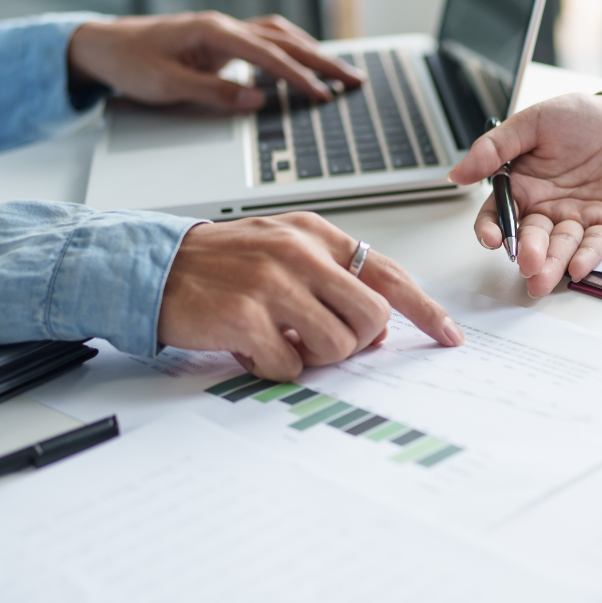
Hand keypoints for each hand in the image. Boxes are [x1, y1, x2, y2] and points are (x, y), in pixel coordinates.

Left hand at [67, 12, 363, 112]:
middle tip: (355, 80)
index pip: (267, 55)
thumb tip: (257, 100)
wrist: (102, 45)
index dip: (298, 77)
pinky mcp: (221, 40)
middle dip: (322, 60)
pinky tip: (305, 61)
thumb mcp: (165, 85)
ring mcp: (224, 31)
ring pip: (280, 36)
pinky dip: (291, 50)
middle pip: (284, 40)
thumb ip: (213, 93)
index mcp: (212, 32)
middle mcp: (223, 26)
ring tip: (340, 72)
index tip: (323, 94)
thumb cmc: (129, 63)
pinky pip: (266, 41)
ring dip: (312, 52)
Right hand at [157, 213, 462, 381]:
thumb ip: (332, 278)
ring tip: (280, 340)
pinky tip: (250, 348)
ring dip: (312, 357)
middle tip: (320, 341)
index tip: (448, 335)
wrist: (153, 267)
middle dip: (356, 343)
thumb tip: (379, 326)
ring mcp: (273, 283)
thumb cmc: (221, 266)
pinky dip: (274, 368)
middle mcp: (299, 252)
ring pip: (338, 345)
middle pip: (372, 317)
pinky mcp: (246, 316)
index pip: (389, 273)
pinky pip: (290, 366)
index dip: (425, 310)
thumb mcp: (283, 251)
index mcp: (315, 234)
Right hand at [447, 93, 601, 296]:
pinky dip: (587, 257)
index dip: (492, 229)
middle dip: (528, 253)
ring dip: (552, 264)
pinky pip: (596, 244)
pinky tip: (577, 268)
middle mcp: (547, 208)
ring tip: (543, 278)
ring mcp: (577, 218)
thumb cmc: (580, 117)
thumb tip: (457, 173)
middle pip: (531, 238)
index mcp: (523, 186)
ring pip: (561, 247)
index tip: (492, 238)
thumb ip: (494, 148)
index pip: (499, 216)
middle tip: (527, 263)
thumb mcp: (532, 122)